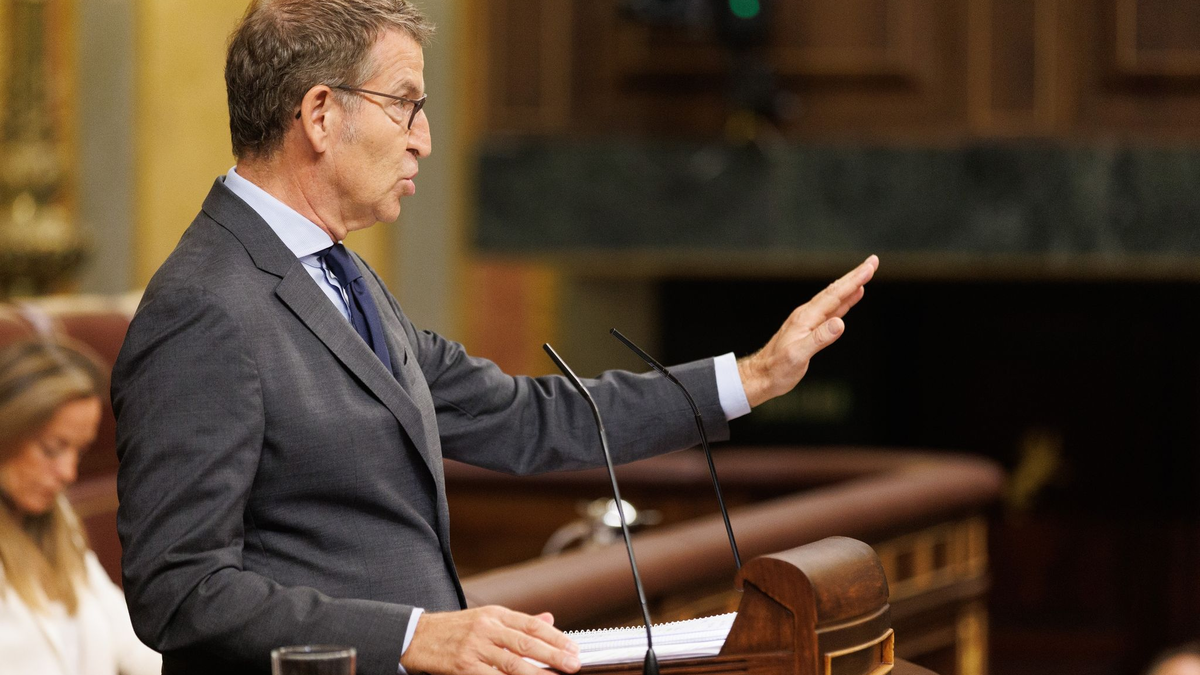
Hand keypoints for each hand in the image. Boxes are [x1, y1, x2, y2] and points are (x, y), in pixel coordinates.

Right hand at [400, 606, 580, 674]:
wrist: (416, 637)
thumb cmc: (454, 630)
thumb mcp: (486, 618)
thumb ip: (517, 622)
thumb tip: (549, 618)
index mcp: (495, 614)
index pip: (532, 624)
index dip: (555, 637)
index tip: (573, 648)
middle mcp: (486, 628)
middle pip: (526, 642)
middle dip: (553, 655)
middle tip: (573, 664)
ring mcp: (474, 647)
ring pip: (512, 663)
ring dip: (536, 673)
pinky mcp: (463, 666)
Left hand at [737, 255, 877, 406]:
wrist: (761, 376)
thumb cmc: (777, 368)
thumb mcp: (798, 355)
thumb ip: (819, 339)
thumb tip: (840, 323)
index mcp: (805, 318)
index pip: (834, 295)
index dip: (854, 281)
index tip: (869, 268)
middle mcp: (807, 314)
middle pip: (835, 291)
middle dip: (855, 275)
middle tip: (873, 261)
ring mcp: (809, 320)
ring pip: (835, 298)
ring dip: (851, 285)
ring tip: (866, 273)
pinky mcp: (810, 328)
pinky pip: (832, 310)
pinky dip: (845, 301)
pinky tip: (852, 296)